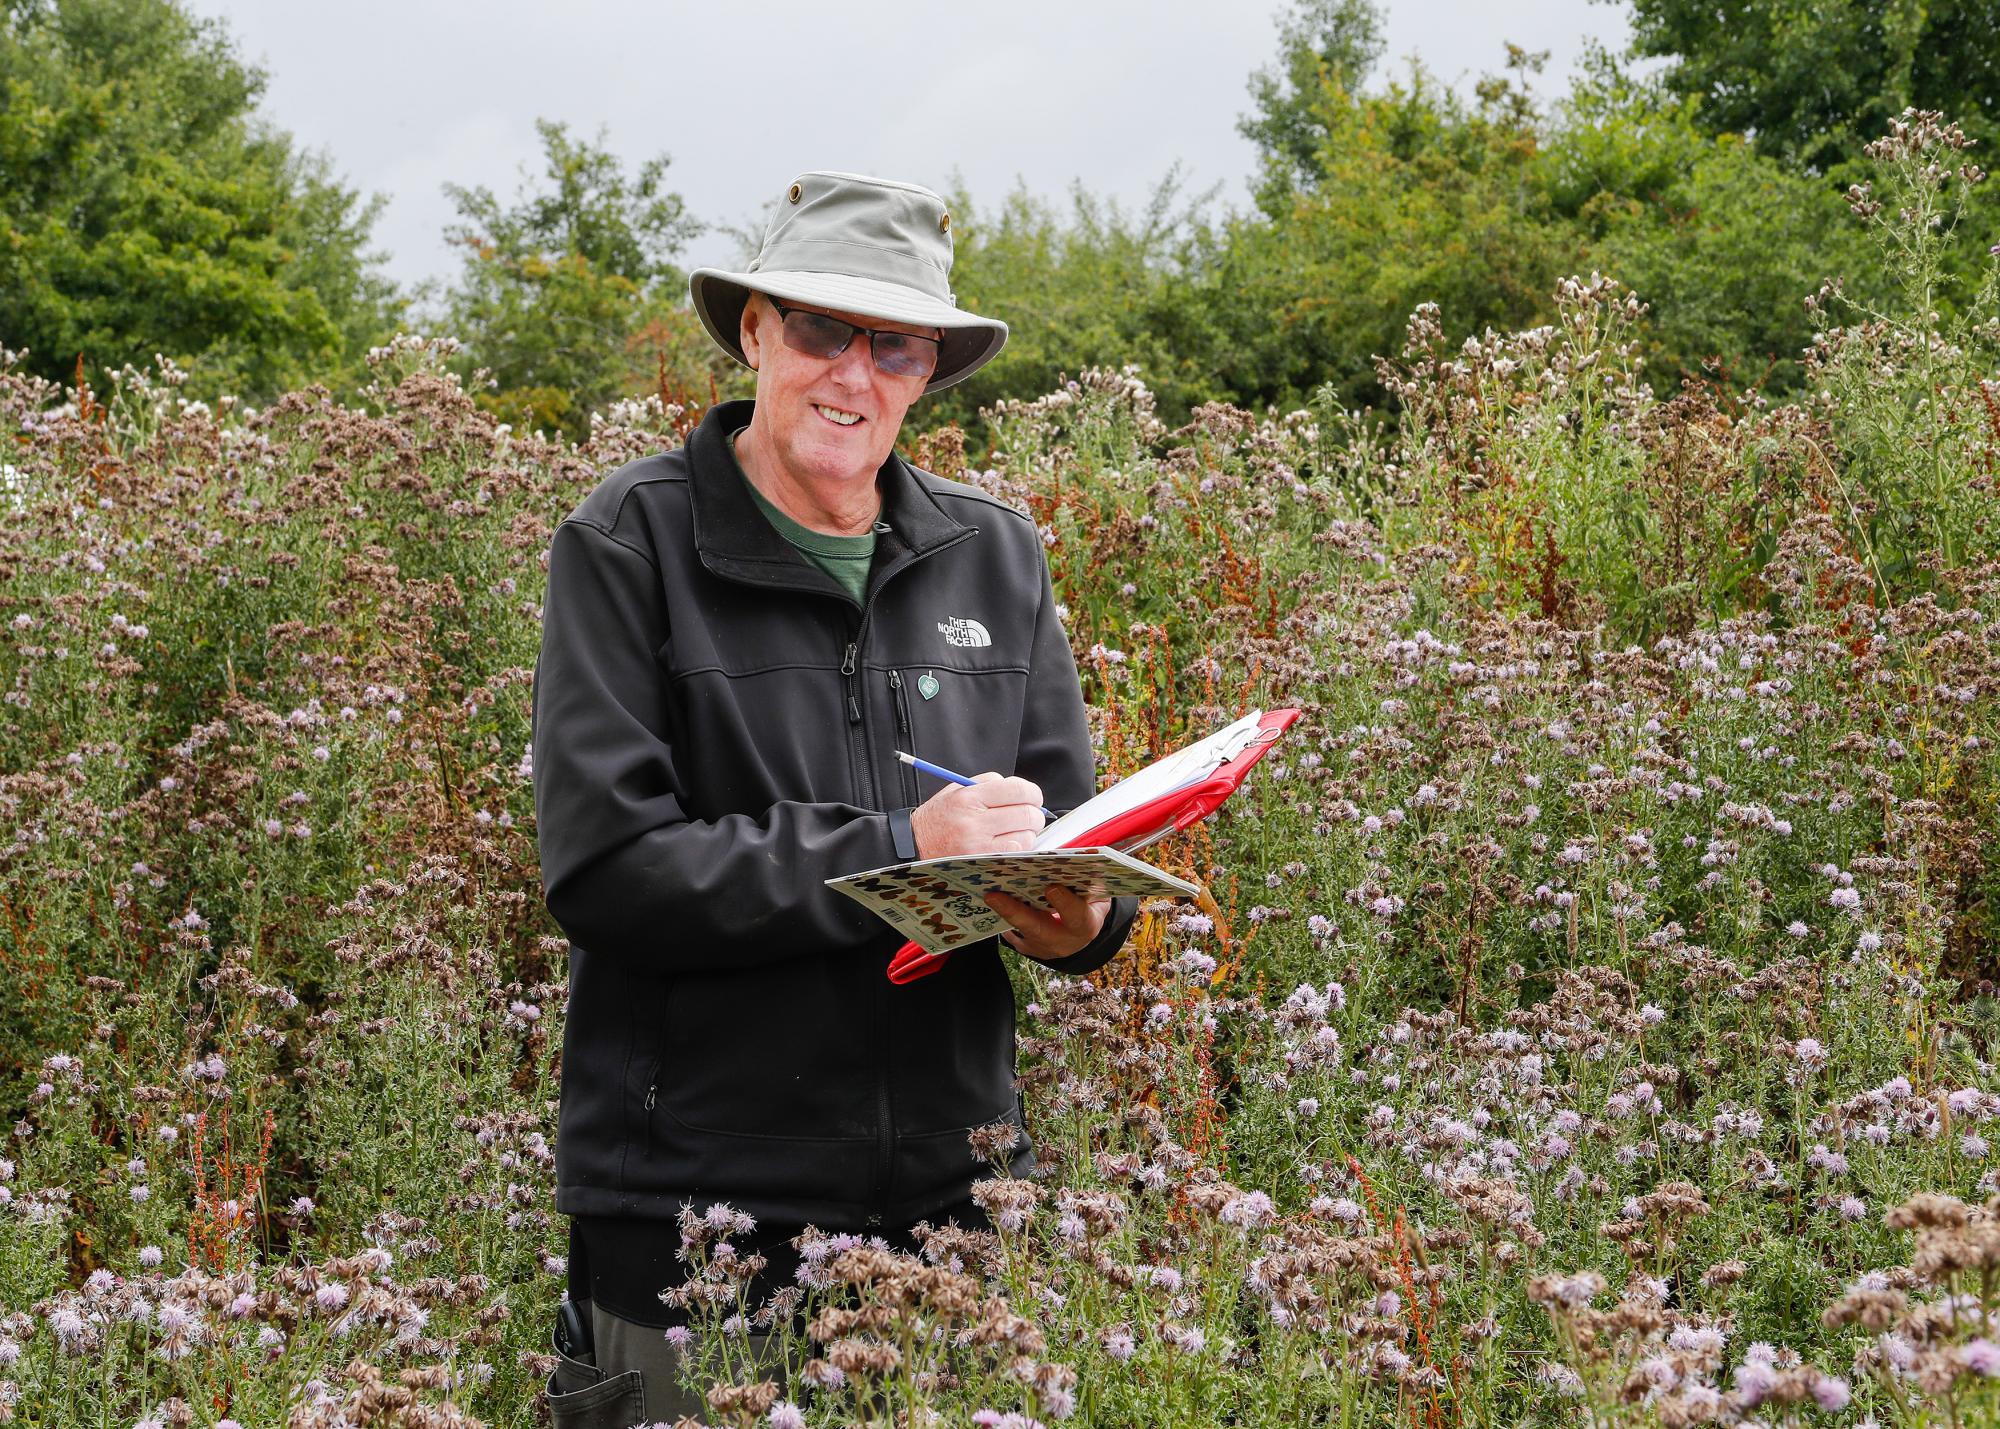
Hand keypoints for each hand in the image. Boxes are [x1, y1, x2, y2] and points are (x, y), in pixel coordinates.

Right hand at [910, 772, 1045, 857]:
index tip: (1032, 797)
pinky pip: (1016, 852)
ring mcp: (979, 845)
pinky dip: (1019, 846)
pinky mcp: (982, 862)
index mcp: (969, 797)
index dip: (1032, 792)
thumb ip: (988, 784)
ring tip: (1014, 830)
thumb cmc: (938, 818)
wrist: (914, 846)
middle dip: (1034, 813)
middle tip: (1029, 814)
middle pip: (1026, 813)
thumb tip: (1021, 790)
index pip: (1016, 790)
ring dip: (1027, 832)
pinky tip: (1008, 843)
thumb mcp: (956, 790)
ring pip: (1026, 835)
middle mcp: (974, 821)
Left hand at [985, 884, 1110, 962]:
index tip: (1051, 887)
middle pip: (1038, 930)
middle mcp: (1065, 942)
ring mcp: (1044, 949)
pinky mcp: (1028, 948)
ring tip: (986, 893)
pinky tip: (990, 899)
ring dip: (1003, 912)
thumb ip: (1084, 878)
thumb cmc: (1088, 902)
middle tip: (994, 895)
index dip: (1065, 903)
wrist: (1082, 928)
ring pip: (1020, 932)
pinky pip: (1011, 934)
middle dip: (1016, 912)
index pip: (1078, 917)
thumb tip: (1067, 856)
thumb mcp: (1095, 890)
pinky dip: (1001, 916)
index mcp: (1087, 925)